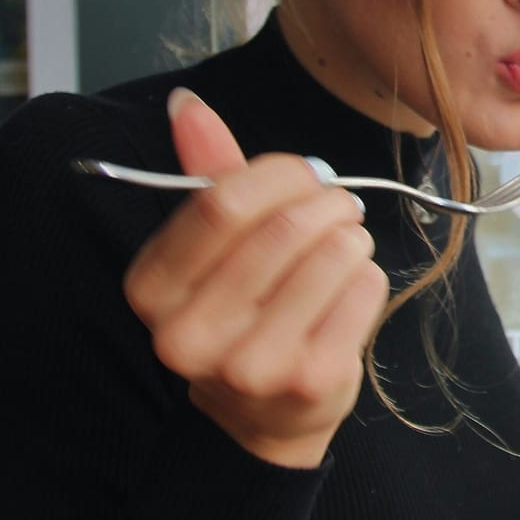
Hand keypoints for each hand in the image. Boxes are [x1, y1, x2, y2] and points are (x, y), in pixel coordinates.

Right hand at [123, 88, 389, 468]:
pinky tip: (349, 290)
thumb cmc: (238, 312)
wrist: (260, 416)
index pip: (221, 205)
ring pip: (332, 255)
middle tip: (340, 204)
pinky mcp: (309, 381)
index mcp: (151, 290)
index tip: (305, 174)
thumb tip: (186, 103)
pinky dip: (367, 275)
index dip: (278, 174)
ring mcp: (251, 365)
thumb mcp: (209, 248)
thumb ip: (205, 173)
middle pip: (283, 229)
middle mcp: (190, 335)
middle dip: (327, 201)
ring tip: (343, 245)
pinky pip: (364, 290)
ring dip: (350, 236)